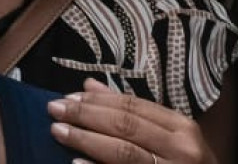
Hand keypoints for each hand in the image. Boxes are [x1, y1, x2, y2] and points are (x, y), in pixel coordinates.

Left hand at [48, 79, 217, 163]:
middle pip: (126, 125)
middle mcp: (182, 149)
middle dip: (87, 115)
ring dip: (87, 140)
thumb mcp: (169, 137)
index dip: (98, 100)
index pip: (133, 106)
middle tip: (55, 109)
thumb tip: (88, 85)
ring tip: (58, 131)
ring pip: (124, 152)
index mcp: (182, 127)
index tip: (69, 96)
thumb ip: (132, 113)